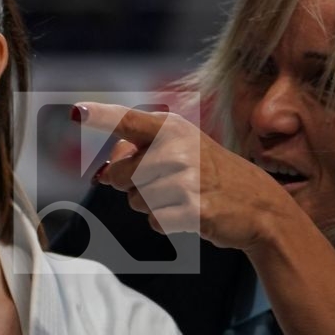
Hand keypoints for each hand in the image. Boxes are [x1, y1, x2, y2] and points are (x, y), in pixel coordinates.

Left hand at [75, 102, 288, 252]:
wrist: (259, 205)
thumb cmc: (209, 175)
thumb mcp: (179, 150)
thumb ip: (139, 151)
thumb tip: (106, 171)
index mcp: (172, 128)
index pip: (127, 120)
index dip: (99, 116)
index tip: (75, 112)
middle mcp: (178, 148)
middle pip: (121, 175)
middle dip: (132, 186)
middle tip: (167, 182)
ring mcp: (187, 179)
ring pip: (136, 201)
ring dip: (153, 206)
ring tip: (184, 197)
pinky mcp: (194, 209)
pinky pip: (155, 221)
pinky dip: (167, 222)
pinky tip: (190, 213)